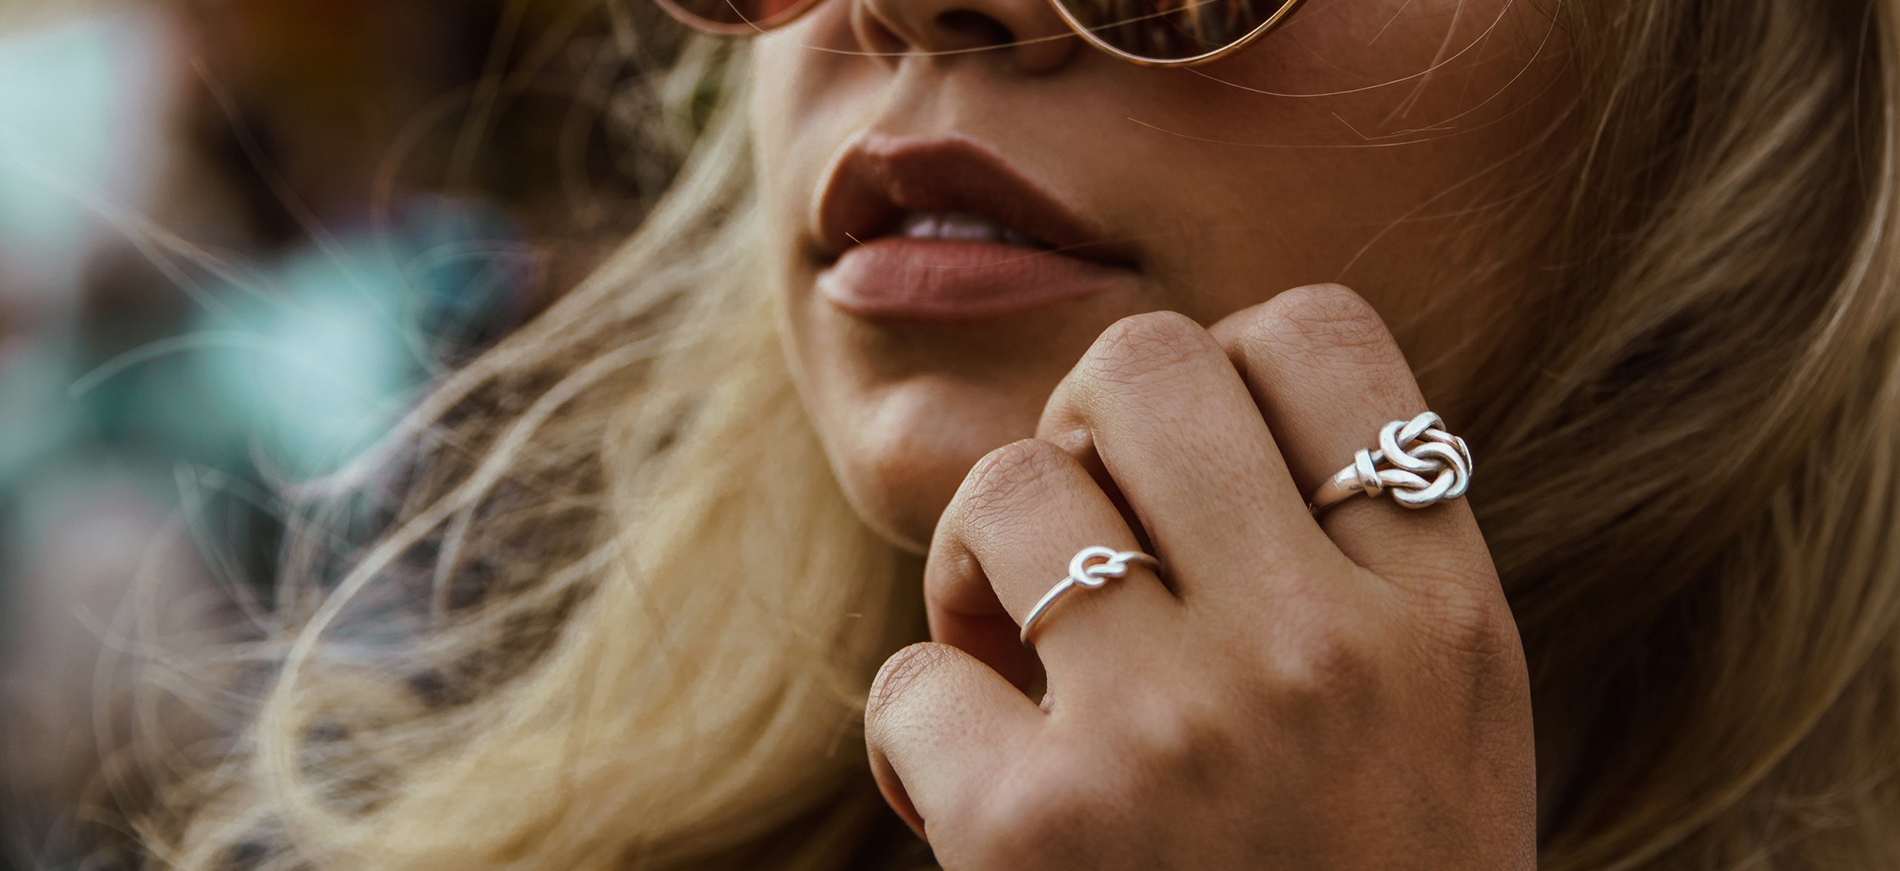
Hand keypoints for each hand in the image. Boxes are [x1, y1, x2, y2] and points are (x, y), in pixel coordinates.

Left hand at [863, 285, 1535, 869]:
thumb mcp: (1431, 731)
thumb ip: (1352, 571)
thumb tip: (1166, 425)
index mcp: (1439, 618)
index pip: (1318, 335)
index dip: (1230, 373)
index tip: (1199, 476)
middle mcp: (1321, 649)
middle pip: (1143, 366)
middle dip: (1085, 437)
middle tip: (1087, 551)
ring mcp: (1179, 730)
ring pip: (1008, 489)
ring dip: (981, 574)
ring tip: (1015, 673)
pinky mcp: (1040, 826)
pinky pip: (913, 678)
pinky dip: (921, 738)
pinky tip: (969, 807)